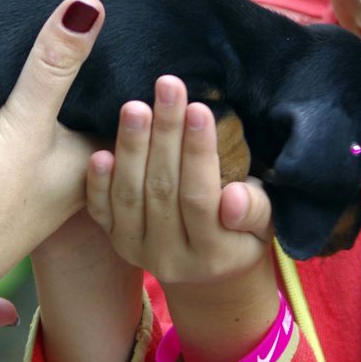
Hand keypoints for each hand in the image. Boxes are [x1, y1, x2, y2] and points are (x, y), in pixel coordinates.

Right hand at [0, 0, 104, 291]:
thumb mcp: (26, 123)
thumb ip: (55, 66)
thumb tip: (89, 3)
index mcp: (102, 153)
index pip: (124, 88)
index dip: (119, 42)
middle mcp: (79, 159)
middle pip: (84, 86)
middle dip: (72, 40)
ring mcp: (42, 162)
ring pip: (49, 94)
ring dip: (36, 54)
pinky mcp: (5, 162)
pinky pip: (17, 104)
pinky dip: (7, 72)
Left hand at [87, 75, 278, 361]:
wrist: (206, 274)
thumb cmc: (241, 235)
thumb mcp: (263, 226)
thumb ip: (254, 210)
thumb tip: (232, 200)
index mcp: (212, 254)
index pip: (200, 198)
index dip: (198, 153)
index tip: (198, 108)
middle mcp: (170, 257)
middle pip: (163, 190)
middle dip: (165, 134)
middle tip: (167, 87)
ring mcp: (137, 250)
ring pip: (130, 196)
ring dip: (131, 148)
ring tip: (135, 106)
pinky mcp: (114, 241)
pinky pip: (101, 211)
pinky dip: (97, 183)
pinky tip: (99, 151)